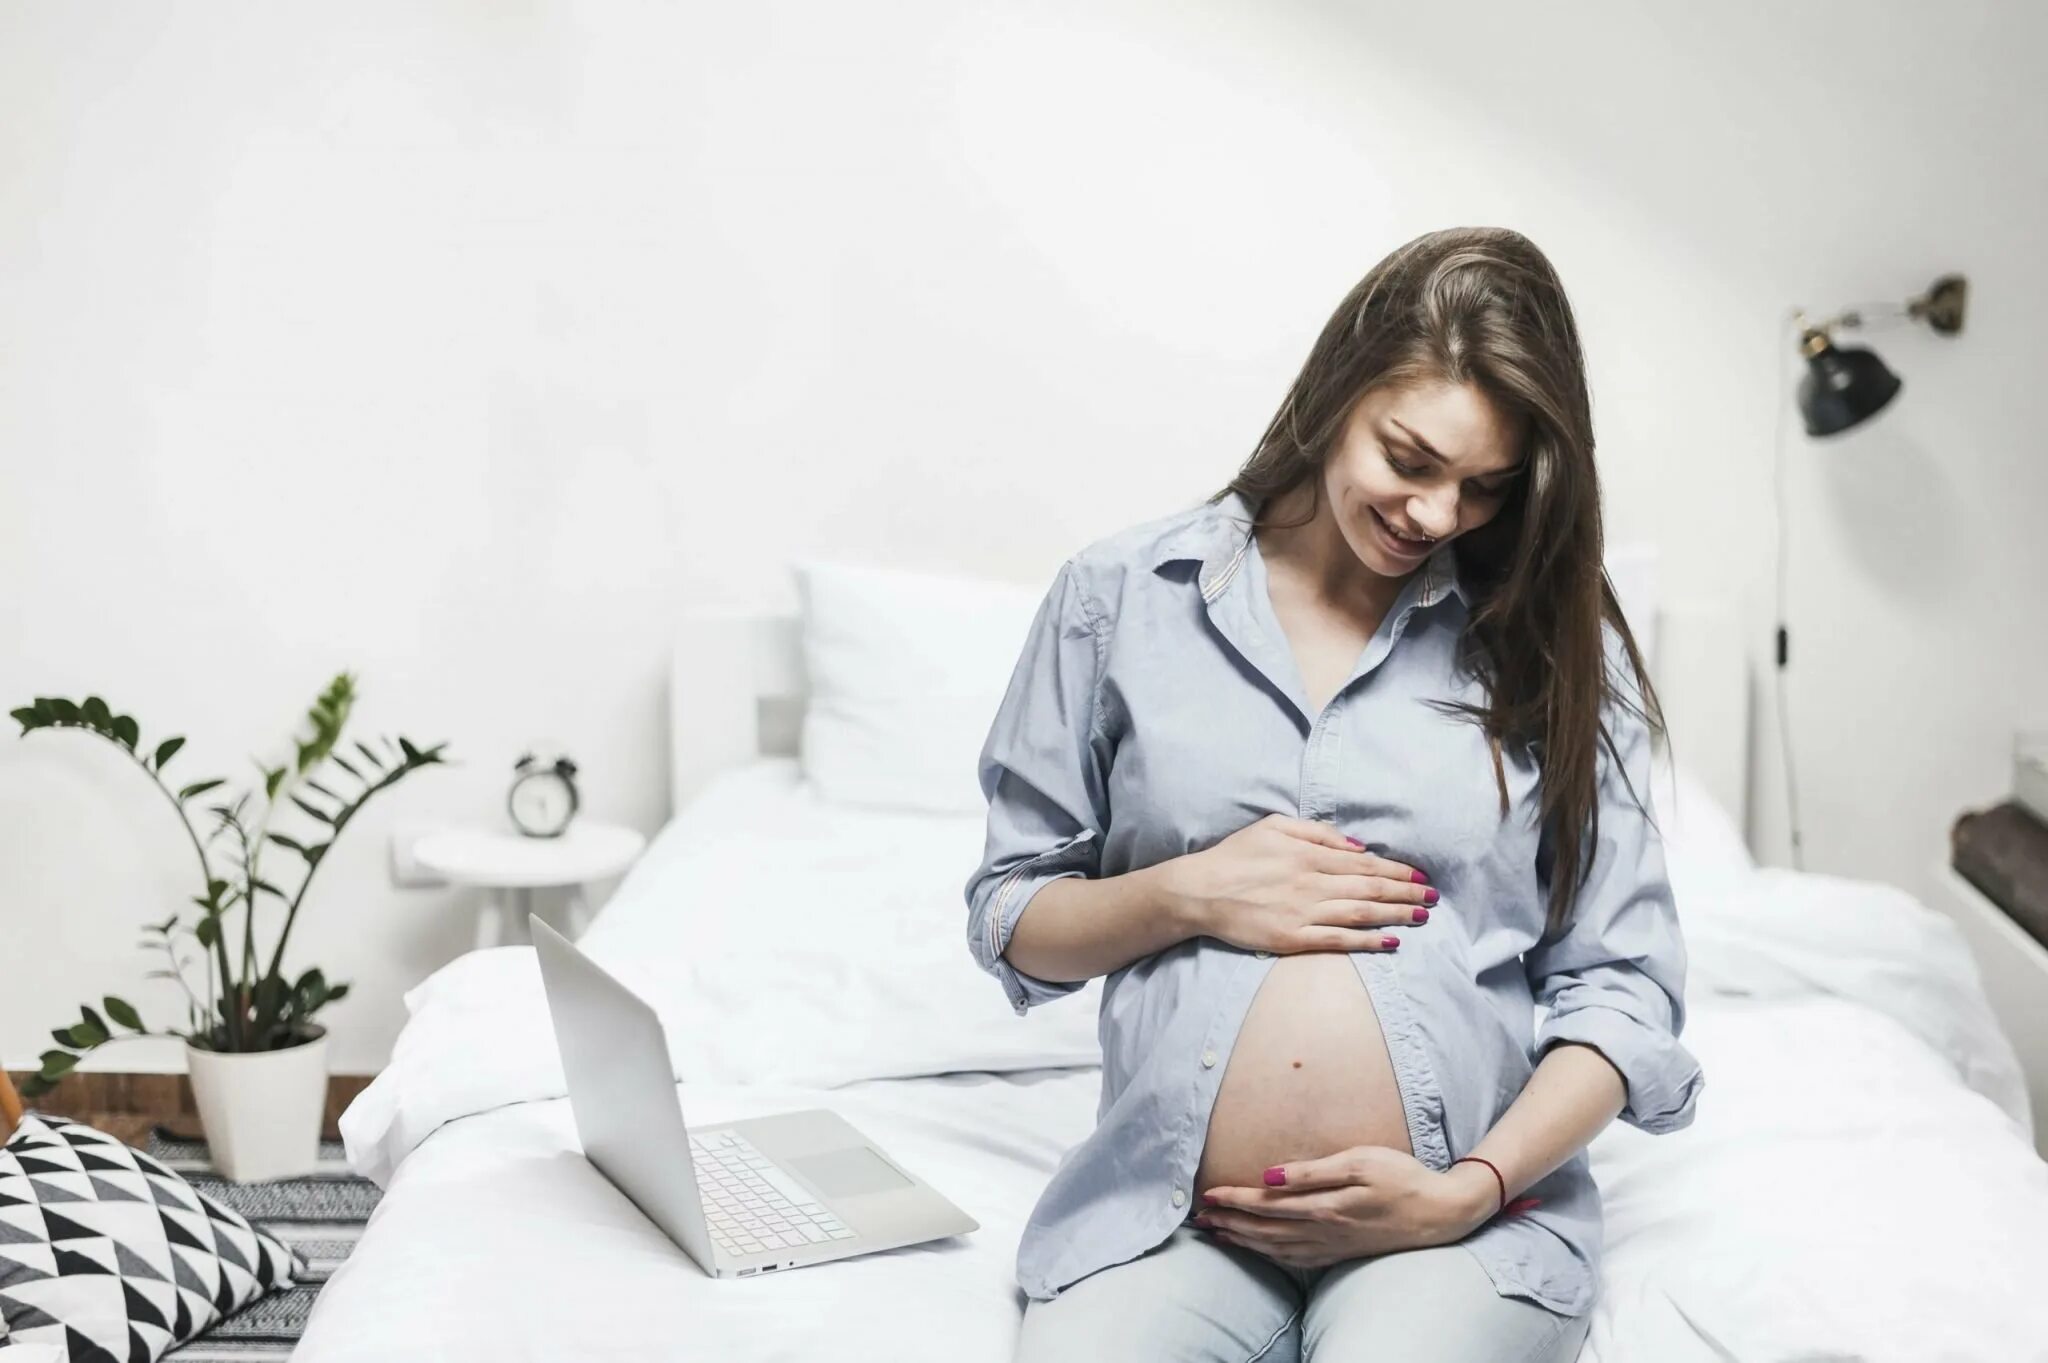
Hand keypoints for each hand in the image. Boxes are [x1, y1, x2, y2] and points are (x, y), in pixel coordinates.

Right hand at [1162, 814, 1433, 955]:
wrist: (1199, 892)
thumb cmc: (1234, 856)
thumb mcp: (1273, 826)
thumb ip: (1316, 832)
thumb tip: (1355, 845)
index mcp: (1309, 854)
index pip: (1364, 863)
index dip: (1396, 870)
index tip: (1420, 875)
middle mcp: (1312, 883)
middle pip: (1370, 887)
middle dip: (1406, 892)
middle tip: (1434, 896)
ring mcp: (1304, 913)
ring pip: (1361, 913)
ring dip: (1396, 914)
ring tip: (1423, 916)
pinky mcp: (1293, 938)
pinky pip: (1338, 941)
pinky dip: (1367, 941)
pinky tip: (1391, 941)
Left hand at [1191, 1146, 1497, 1269]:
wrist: (1440, 1213)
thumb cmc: (1401, 1177)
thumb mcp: (1358, 1161)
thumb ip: (1312, 1171)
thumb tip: (1269, 1176)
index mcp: (1324, 1206)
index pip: (1266, 1204)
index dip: (1234, 1199)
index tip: (1208, 1193)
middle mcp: (1323, 1231)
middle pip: (1265, 1229)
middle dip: (1230, 1222)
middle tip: (1200, 1217)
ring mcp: (1333, 1246)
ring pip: (1276, 1248)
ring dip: (1244, 1240)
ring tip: (1218, 1233)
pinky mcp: (1342, 1252)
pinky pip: (1296, 1259)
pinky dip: (1271, 1255)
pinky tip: (1260, 1249)